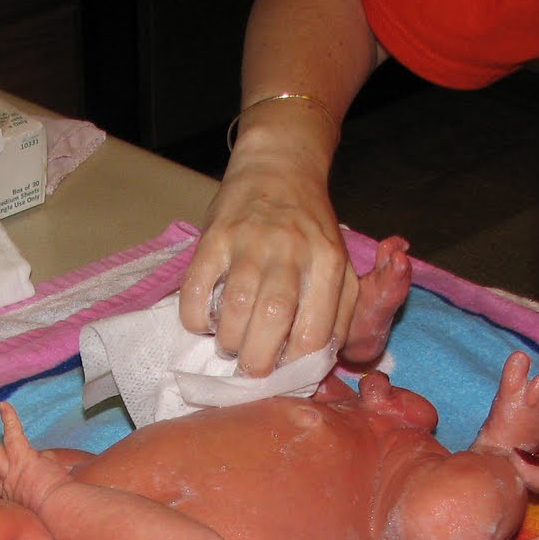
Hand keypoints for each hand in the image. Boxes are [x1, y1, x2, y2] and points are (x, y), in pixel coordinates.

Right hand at [0, 403, 72, 512]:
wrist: (63, 514)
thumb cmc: (55, 517)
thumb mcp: (36, 511)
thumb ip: (35, 492)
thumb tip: (47, 465)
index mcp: (3, 504)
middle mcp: (2, 490)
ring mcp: (10, 473)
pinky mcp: (23, 458)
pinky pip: (12, 434)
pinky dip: (9, 418)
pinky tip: (3, 405)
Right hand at [179, 150, 358, 378]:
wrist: (279, 167)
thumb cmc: (310, 228)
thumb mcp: (340, 263)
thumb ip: (341, 310)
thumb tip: (323, 362)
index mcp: (328, 263)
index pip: (314, 333)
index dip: (296, 366)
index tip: (283, 372)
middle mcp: (291, 251)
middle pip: (274, 319)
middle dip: (258, 361)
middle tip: (251, 368)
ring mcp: (250, 241)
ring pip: (235, 308)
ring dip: (228, 341)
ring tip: (230, 344)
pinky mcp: (215, 235)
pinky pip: (197, 288)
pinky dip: (196, 318)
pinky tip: (204, 323)